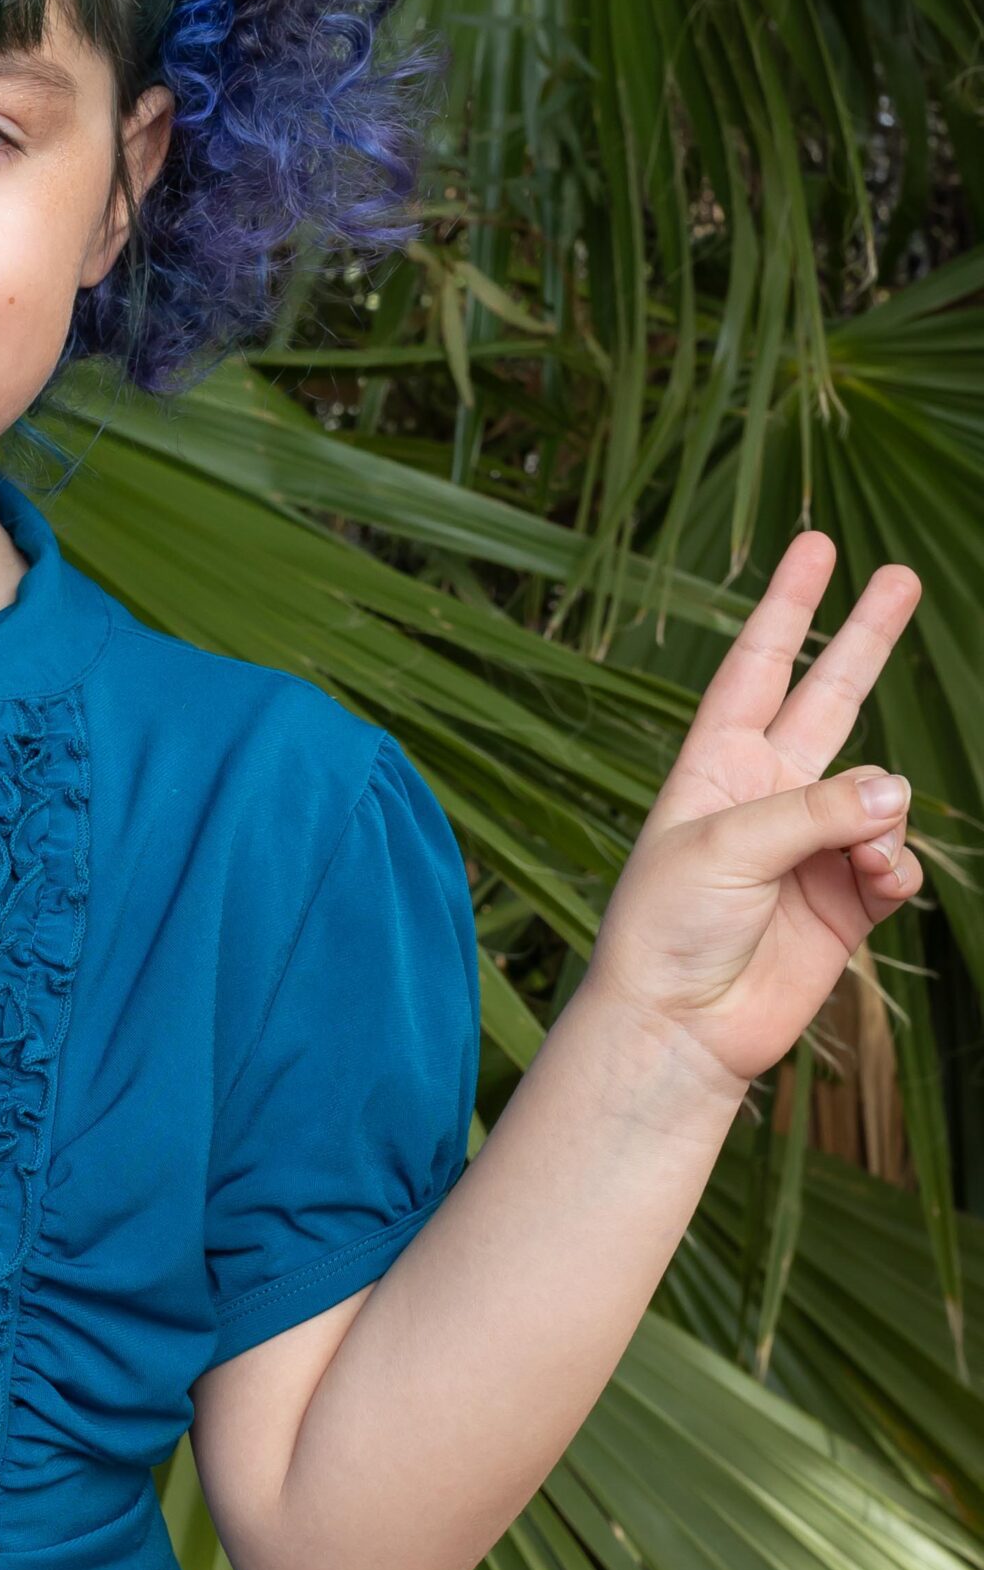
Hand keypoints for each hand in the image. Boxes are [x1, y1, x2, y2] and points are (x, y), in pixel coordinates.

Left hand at [582, 533, 923, 1094]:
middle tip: (900, 573)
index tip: (817, 543)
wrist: (679, 1026)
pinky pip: (896, 860)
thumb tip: (897, 790)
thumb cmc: (669, 928)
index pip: (758, 666)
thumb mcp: (723, 849)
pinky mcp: (847, 898)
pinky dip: (895, 866)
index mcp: (715, 764)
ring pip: (879, 791)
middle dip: (865, 637)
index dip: (788, 605)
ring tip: (858, 851)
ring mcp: (812, 843)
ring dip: (881, 812)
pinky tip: (874, 881)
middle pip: (828, 696)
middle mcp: (768, 794)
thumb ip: (813, 810)